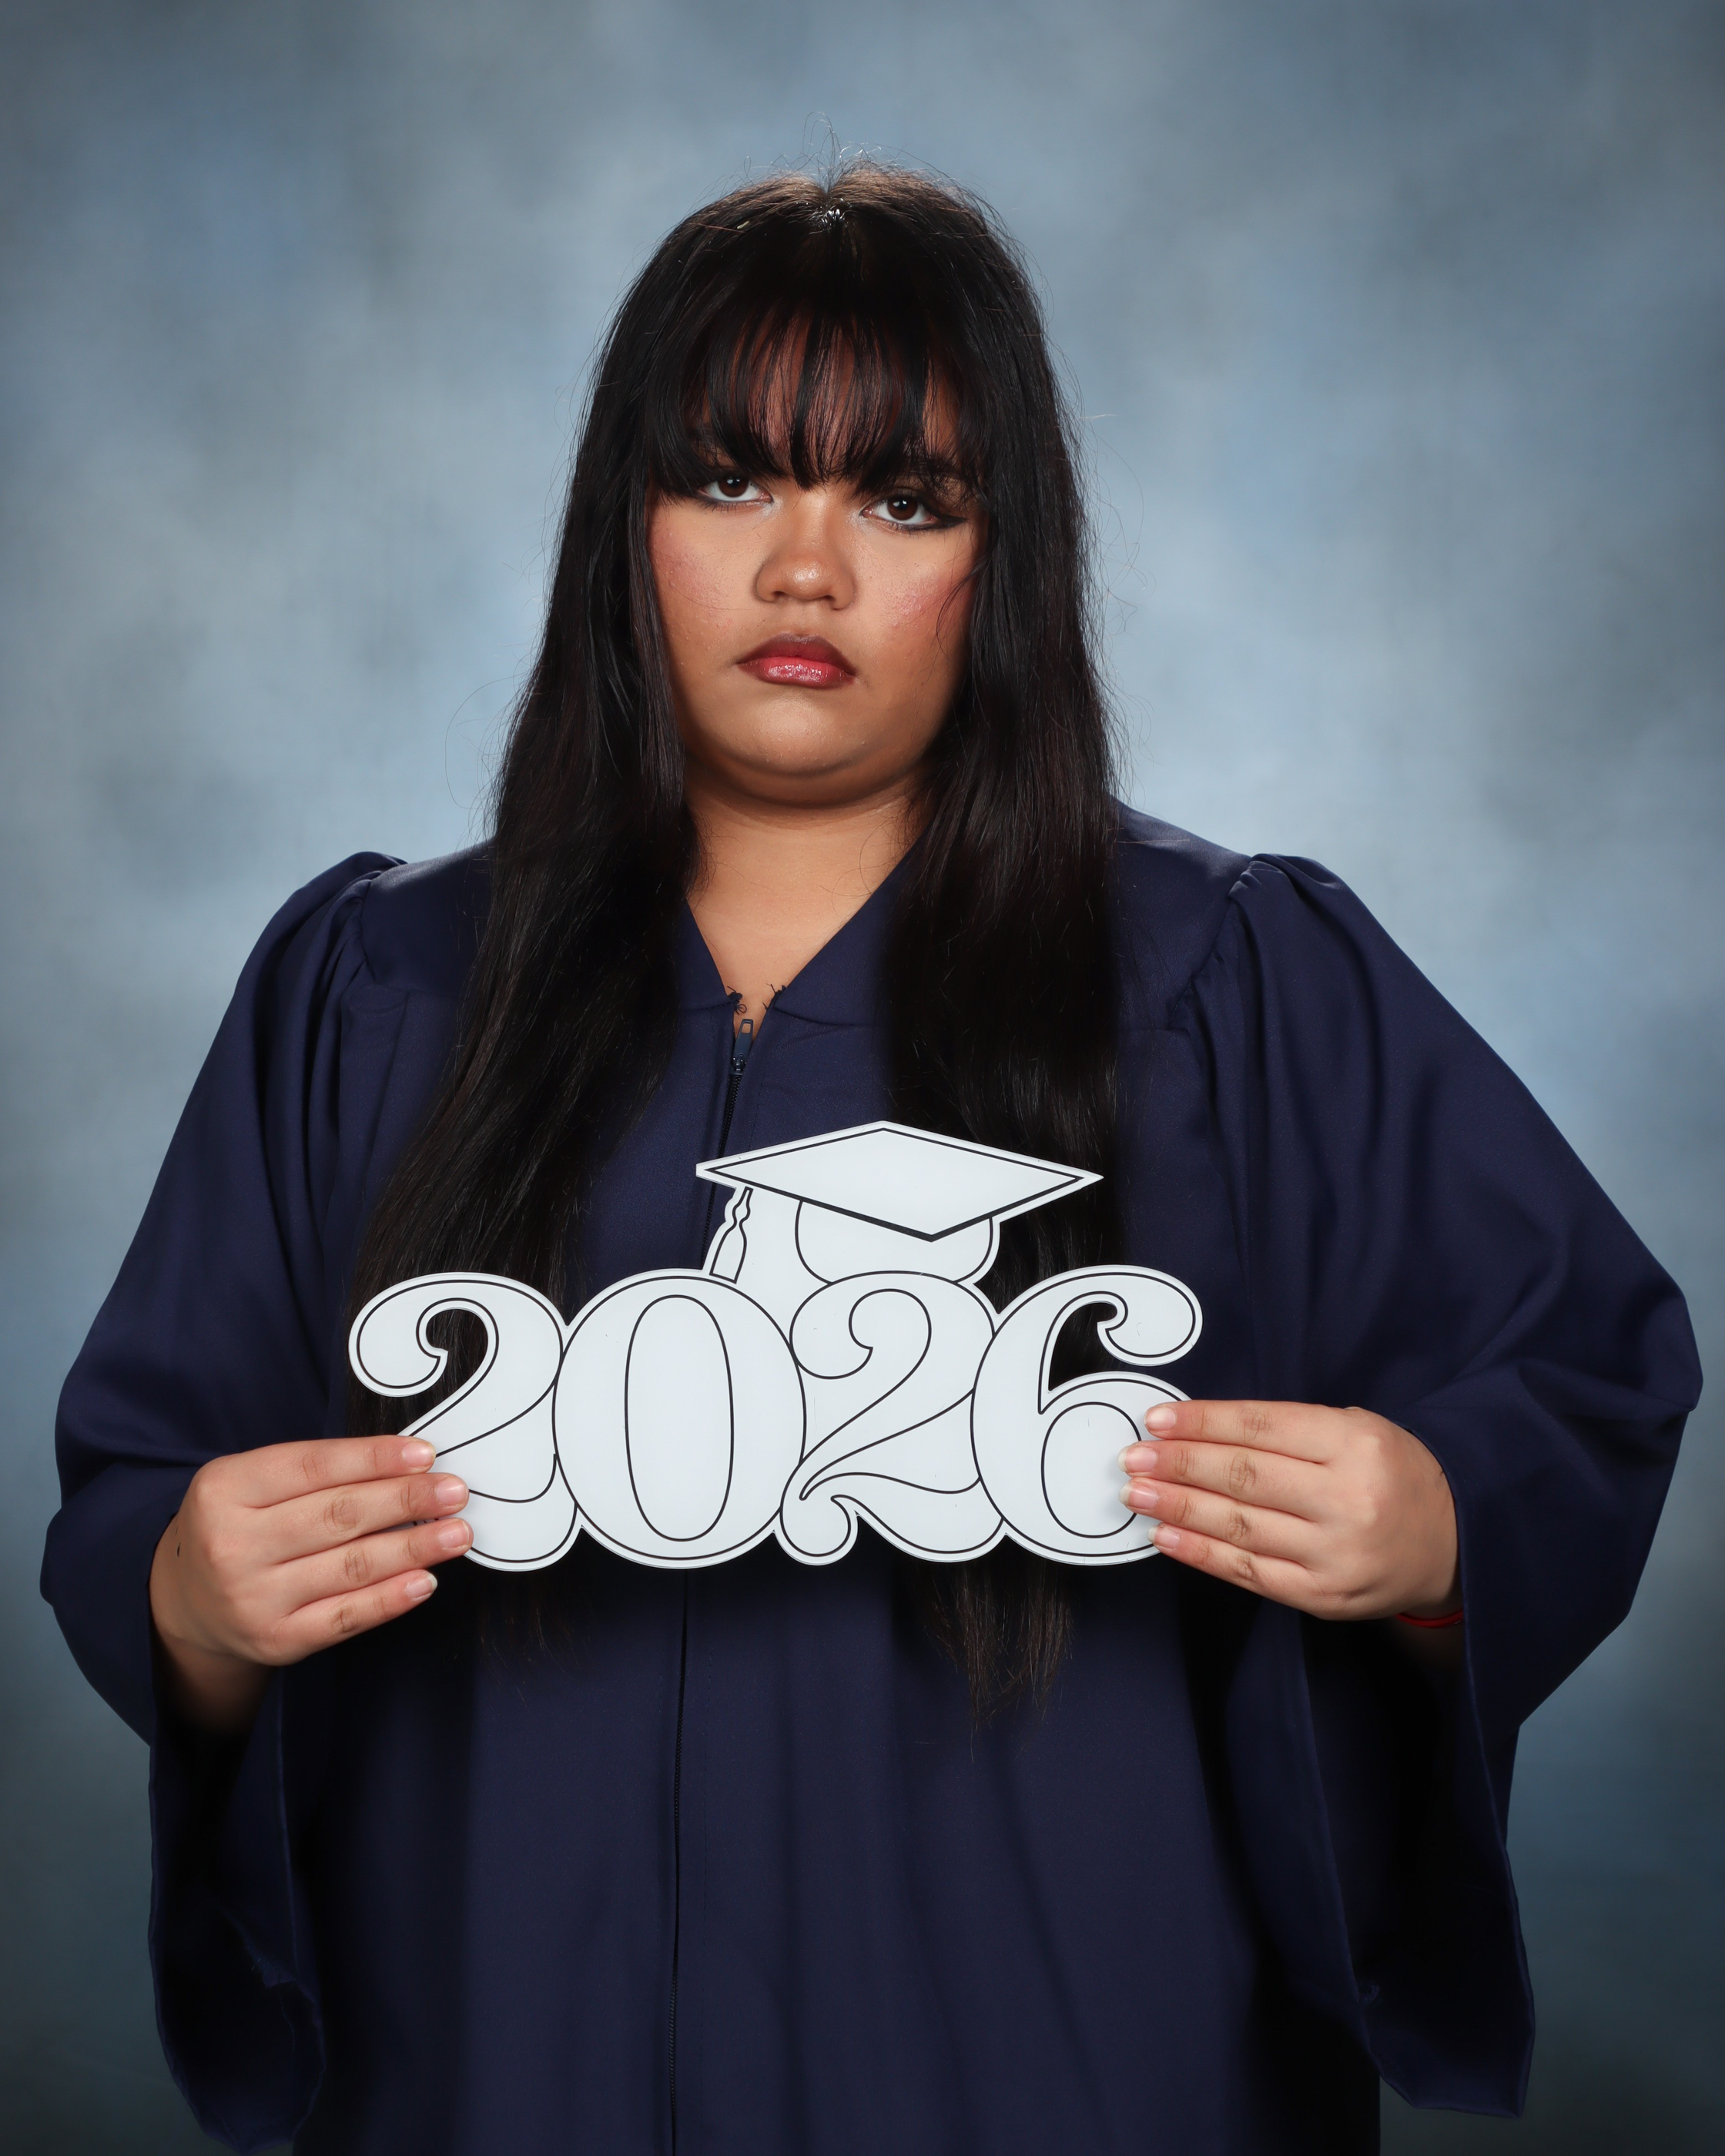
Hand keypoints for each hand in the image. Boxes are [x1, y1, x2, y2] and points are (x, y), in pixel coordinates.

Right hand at [149, 1436, 471, 1731]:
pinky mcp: (274, 1640)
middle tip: (455, 1493)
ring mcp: (252, 1598)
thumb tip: (407, 1464)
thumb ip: (316, 1470)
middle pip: (338, 1516)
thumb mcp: (251, 1482)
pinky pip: (344, 1618)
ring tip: (456, 1533)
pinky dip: (389, 1599)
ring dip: (413, 1548)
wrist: (186, 1600)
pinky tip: (424, 1581)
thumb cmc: (239, 1525)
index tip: (425, 1455)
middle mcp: (233, 1544)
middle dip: (406, 1502)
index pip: (314, 1466)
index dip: (374, 1459)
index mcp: (224, 1489)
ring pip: (349, 1567)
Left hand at [1119, 1400, 1458, 1621]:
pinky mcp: (1324, 1597)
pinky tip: (1166, 1537)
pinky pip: (1249, 1573)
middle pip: (1245, 1477)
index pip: (1263, 1429)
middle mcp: (1347, 1499)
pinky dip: (1201, 1554)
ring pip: (1241, 1527)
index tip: (1156, 1420)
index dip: (1204, 1423)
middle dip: (1179, 1465)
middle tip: (1132, 1457)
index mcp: (1357, 1444)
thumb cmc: (1391, 1475)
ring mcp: (1335, 1554)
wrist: (1454, 1543)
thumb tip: (1197, 1433)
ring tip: (1137, 1493)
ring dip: (1179, 1509)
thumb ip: (1287, 1432)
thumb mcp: (1356, 1431)